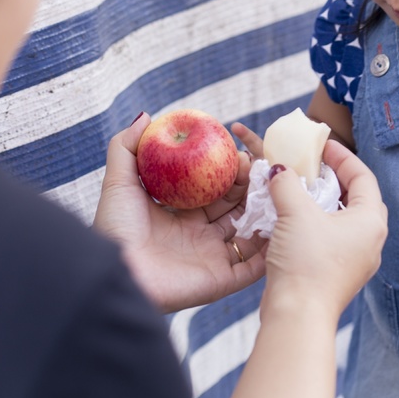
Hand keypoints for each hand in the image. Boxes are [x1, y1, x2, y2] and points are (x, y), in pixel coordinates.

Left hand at [92, 113, 266, 313]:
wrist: (118, 272)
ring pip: (250, 232)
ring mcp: (212, 258)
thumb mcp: (118, 182)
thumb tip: (146, 117)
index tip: (240, 153)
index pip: (215, 189)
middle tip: (259, 167)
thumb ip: (126, 147)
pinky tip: (283, 226)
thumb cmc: (115, 229)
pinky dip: (270, 250)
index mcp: (180, 216)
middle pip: (236, 208)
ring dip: (265, 212)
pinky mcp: (221, 280)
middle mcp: (199, 236)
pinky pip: (253, 266)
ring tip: (277, 189)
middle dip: (251, 187)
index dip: (229, 171)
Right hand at [261, 140, 386, 320]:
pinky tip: (295, 219)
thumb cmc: (305, 262)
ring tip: (301, 189)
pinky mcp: (340, 273)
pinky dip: (318, 222)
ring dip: (323, 201)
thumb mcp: (295, 213)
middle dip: (335, 178)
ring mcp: (357, 259)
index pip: (363, 176)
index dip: (342, 156)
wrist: (298, 316)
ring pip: (344, 219)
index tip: (322, 145)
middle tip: (313, 166)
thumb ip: (287, 183)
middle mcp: (371, 240)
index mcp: (371, 221)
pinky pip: (333, 238)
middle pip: (357, 197)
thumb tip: (280, 170)